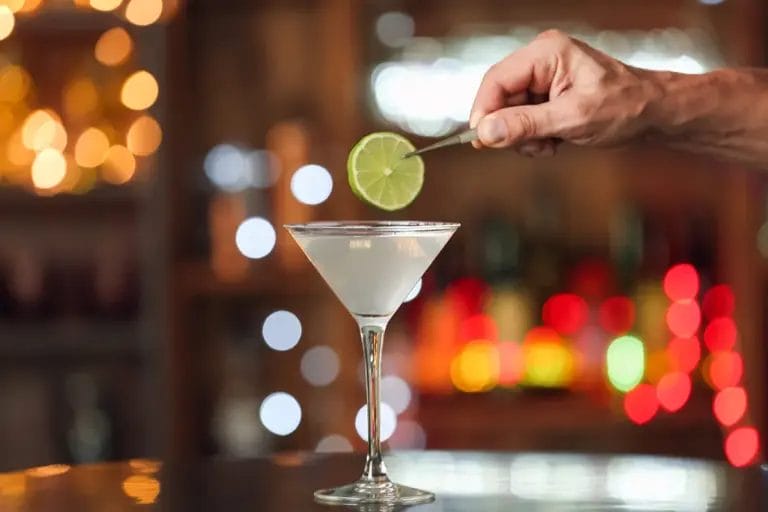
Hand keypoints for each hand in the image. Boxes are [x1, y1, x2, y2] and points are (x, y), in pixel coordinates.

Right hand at [469, 30, 660, 156]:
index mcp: (546, 53)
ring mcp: (543, 77)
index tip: (483, 140)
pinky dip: (534, 136)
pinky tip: (554, 140)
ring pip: (510, 112)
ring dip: (524, 135)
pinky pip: (523, 118)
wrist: (654, 112)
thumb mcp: (573, 119)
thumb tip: (487, 132)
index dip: (484, 111)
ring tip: (551, 143)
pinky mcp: (547, 94)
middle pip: (500, 97)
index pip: (496, 80)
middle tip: (534, 145)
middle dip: (511, 127)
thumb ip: (526, 124)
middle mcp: (541, 60)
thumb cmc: (625, 106)